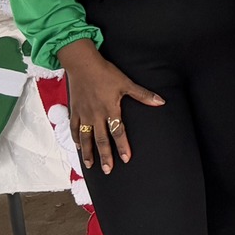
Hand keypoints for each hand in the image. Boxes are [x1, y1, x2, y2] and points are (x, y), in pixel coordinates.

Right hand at [56, 41, 162, 173]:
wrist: (82, 64)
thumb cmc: (106, 73)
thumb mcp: (126, 83)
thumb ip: (143, 95)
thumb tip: (161, 102)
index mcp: (110, 109)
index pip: (118, 132)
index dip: (122, 146)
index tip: (125, 159)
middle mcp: (96, 115)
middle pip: (101, 139)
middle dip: (104, 156)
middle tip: (107, 170)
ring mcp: (84, 114)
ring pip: (85, 137)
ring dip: (88, 152)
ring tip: (90, 165)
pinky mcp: (75, 110)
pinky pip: (74, 128)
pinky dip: (76, 138)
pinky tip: (78, 147)